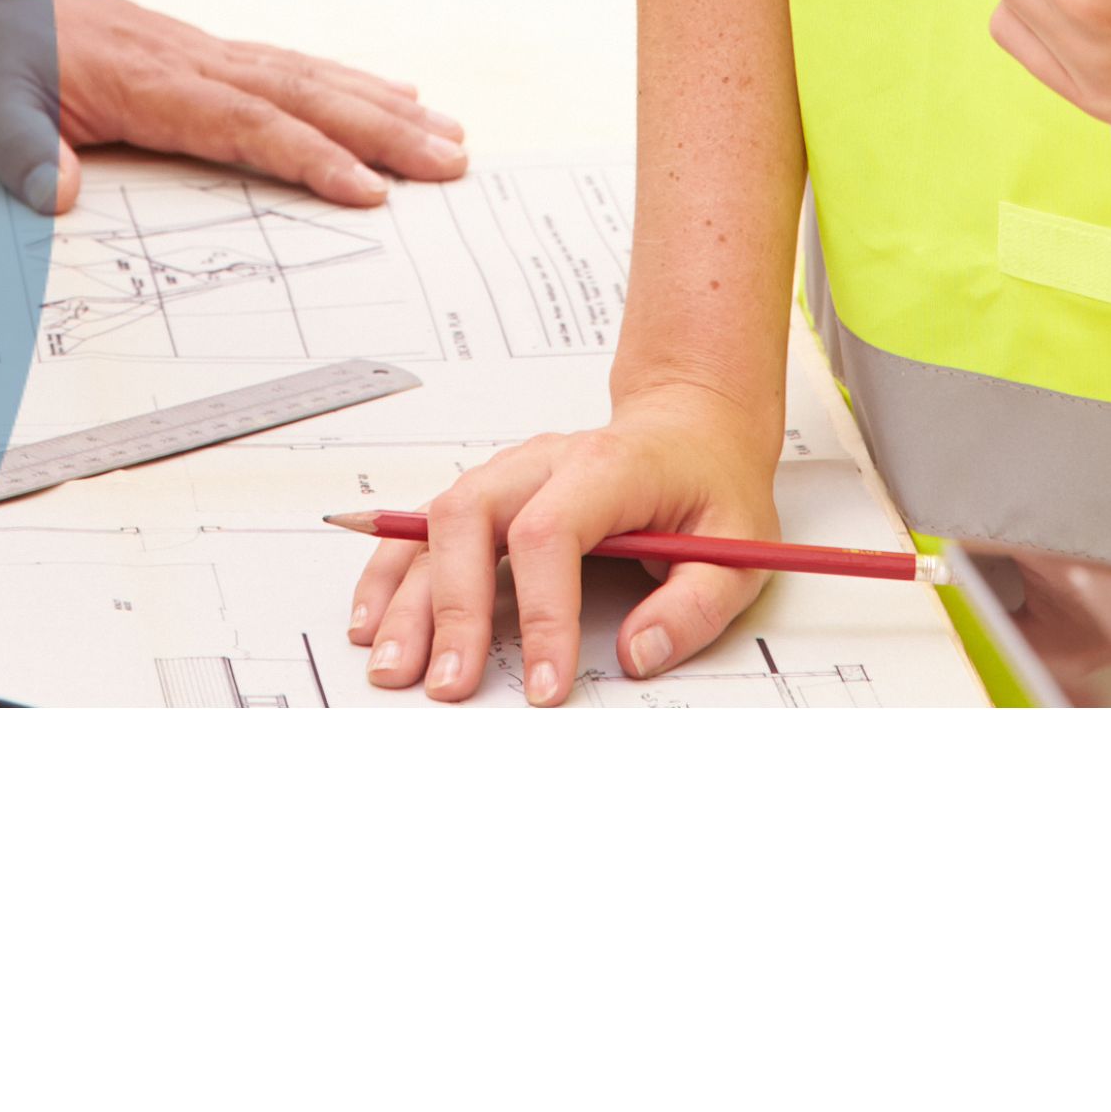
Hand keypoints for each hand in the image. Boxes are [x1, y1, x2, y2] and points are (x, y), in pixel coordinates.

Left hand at [0, 0, 470, 215]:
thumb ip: (21, 151)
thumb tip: (56, 197)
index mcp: (149, 82)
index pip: (245, 123)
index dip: (308, 157)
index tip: (367, 190)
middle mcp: (195, 61)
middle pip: (303, 96)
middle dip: (381, 132)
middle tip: (452, 164)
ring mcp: (209, 53)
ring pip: (311, 78)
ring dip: (383, 108)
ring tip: (452, 137)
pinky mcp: (210, 54)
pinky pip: (294, 68)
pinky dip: (352, 82)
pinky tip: (398, 95)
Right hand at [347, 378, 789, 703]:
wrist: (689, 428)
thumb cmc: (708, 484)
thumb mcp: (739, 547)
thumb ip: (693, 606)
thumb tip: (638, 655)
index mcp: (607, 468)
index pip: (551, 534)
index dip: (541, 613)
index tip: (544, 683)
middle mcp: (542, 463)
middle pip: (471, 519)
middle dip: (452, 609)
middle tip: (448, 683)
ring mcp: (506, 474)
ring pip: (434, 523)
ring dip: (405, 595)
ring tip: (392, 662)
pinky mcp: (487, 494)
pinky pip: (422, 527)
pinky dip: (390, 572)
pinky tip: (370, 615)